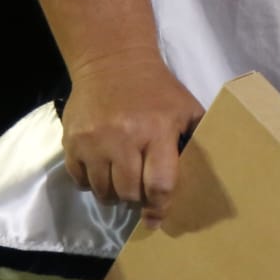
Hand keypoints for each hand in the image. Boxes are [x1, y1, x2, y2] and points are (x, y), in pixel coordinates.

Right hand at [60, 52, 203, 224]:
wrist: (113, 60)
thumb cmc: (157, 89)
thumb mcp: (186, 108)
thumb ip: (196, 139)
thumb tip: (207, 175)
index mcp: (157, 130)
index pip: (159, 183)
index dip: (159, 207)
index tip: (156, 219)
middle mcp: (123, 138)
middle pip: (128, 192)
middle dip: (136, 199)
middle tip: (140, 194)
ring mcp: (94, 141)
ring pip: (102, 191)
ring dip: (113, 194)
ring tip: (122, 183)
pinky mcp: (72, 141)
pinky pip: (80, 180)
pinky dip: (91, 183)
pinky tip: (102, 171)